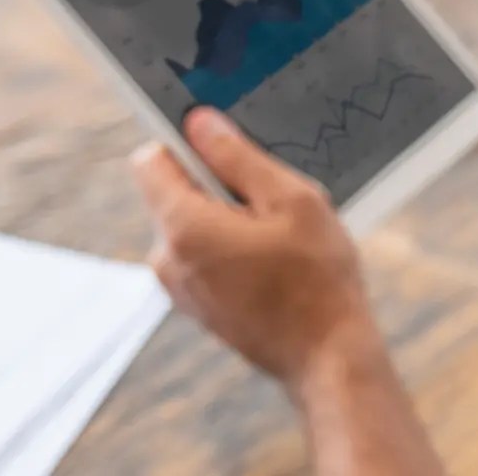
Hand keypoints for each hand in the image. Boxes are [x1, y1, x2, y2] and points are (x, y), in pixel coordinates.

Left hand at [131, 107, 376, 387]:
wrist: (327, 355)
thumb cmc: (317, 277)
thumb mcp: (291, 200)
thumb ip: (238, 157)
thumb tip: (200, 122)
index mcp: (183, 226)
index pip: (150, 159)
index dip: (184, 142)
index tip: (224, 143)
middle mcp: (166, 258)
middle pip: (174, 192)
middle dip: (216, 184)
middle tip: (272, 199)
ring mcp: (178, 287)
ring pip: (192, 224)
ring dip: (227, 218)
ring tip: (279, 236)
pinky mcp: (195, 305)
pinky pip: (202, 255)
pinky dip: (229, 247)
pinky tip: (274, 262)